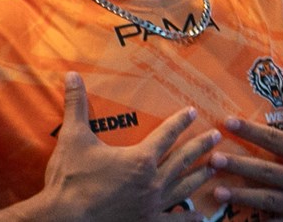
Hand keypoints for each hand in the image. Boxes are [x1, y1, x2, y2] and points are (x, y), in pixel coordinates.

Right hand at [33, 72, 221, 220]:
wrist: (66, 217)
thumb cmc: (70, 178)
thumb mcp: (72, 137)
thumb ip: (76, 105)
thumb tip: (72, 75)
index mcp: (139, 159)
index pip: (166, 134)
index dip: (180, 122)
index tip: (192, 112)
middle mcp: (152, 181)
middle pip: (182, 159)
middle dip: (200, 146)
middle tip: (216, 136)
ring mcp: (152, 205)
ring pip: (184, 187)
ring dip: (200, 176)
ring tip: (214, 167)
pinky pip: (175, 221)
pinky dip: (189, 218)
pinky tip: (201, 216)